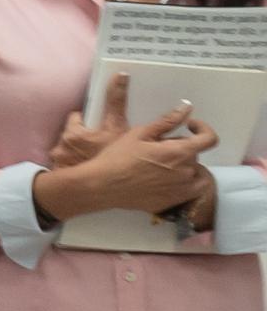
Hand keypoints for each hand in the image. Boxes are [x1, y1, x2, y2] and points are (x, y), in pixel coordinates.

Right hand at [39, 73, 216, 219]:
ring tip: (162, 167)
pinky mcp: (172, 202)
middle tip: (158, 149)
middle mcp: (186, 172)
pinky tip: (162, 181)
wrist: (101, 186)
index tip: (189, 127)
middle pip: (194, 155)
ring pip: (193, 174)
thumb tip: (187, 108)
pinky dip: (182, 184)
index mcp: (180, 152)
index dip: (202, 129)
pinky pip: (188, 191)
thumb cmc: (118, 157)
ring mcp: (181, 190)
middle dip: (181, 149)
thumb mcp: (140, 134)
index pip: (209, 139)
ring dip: (183, 167)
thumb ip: (168, 121)